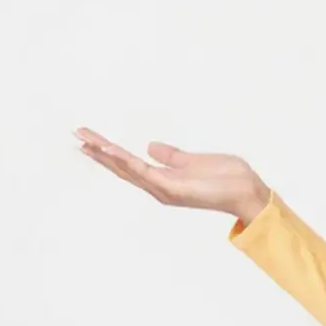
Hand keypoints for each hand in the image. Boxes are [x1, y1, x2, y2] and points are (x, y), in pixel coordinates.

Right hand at [74, 128, 270, 222]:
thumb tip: (150, 147)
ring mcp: (165, 189)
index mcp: (164, 179)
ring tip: (86, 140)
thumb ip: (171, 156)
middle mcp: (160, 187)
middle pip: (122, 168)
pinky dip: (126, 161)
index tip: (89, 138)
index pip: (130, 163)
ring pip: (128, 169)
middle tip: (77, 134)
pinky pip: (144, 172)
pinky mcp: (173, 189)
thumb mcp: (194, 161)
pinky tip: (111, 150)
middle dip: (99, 152)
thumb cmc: (228, 178)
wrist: (248, 191)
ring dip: (107, 155)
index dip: (109, 152)